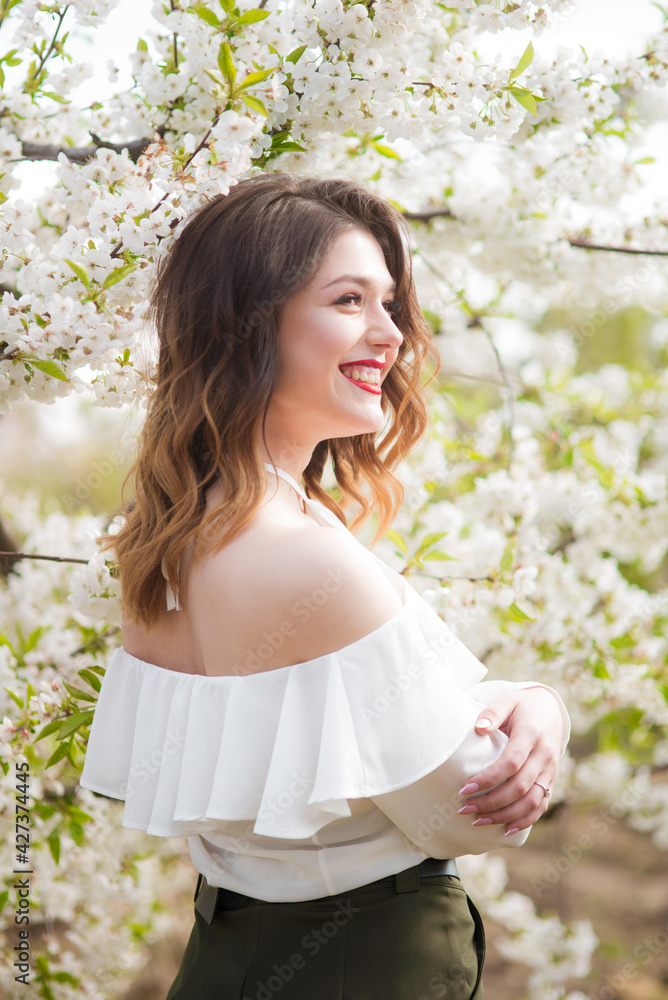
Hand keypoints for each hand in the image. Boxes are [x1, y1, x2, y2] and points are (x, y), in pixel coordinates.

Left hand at [457, 687, 563, 835]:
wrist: (550, 710)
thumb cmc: (521, 706)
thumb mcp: (507, 700)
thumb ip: (493, 712)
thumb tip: (479, 727)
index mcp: (531, 735)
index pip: (510, 763)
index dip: (489, 778)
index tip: (465, 788)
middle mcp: (544, 755)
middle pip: (519, 786)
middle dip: (491, 802)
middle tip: (465, 808)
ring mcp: (550, 770)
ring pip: (531, 801)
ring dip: (505, 815)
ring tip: (478, 821)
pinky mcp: (551, 780)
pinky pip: (541, 805)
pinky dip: (525, 820)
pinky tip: (506, 829)